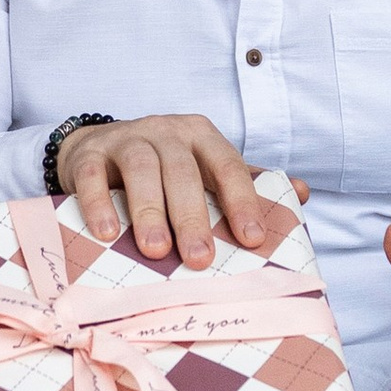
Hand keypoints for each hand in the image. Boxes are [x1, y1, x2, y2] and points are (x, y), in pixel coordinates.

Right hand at [59, 114, 277, 268]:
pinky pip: (92, 175)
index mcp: (201, 136)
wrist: (97, 146)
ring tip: (156, 251)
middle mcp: (166, 131)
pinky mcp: (89, 153)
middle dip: (193, 217)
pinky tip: (108, 233)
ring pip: (141, 170)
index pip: (228, 165)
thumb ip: (247, 183)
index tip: (252, 239)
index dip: (242, 202)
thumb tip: (301, 194)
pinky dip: (99, 203)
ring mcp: (125, 138)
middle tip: (200, 259)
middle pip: (183, 171)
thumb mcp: (205, 169)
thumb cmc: (163, 168)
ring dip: (149, 211)